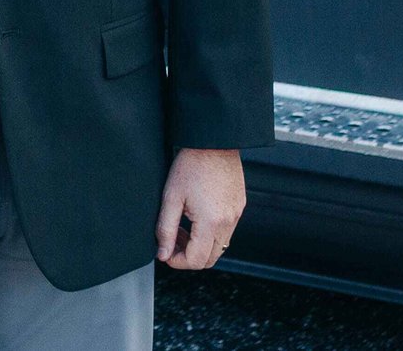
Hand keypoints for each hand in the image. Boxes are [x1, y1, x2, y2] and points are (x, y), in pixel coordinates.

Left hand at [156, 147, 245, 269]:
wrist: (213, 141)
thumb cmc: (191, 164)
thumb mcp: (171, 197)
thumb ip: (165, 230)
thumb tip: (162, 254)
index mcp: (211, 222)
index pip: (196, 260)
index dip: (177, 261)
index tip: (166, 251)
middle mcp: (228, 222)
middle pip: (210, 259)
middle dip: (189, 256)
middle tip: (173, 240)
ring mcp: (236, 214)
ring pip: (219, 247)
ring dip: (200, 245)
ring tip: (183, 227)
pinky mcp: (239, 206)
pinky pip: (226, 231)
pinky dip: (211, 233)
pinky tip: (197, 216)